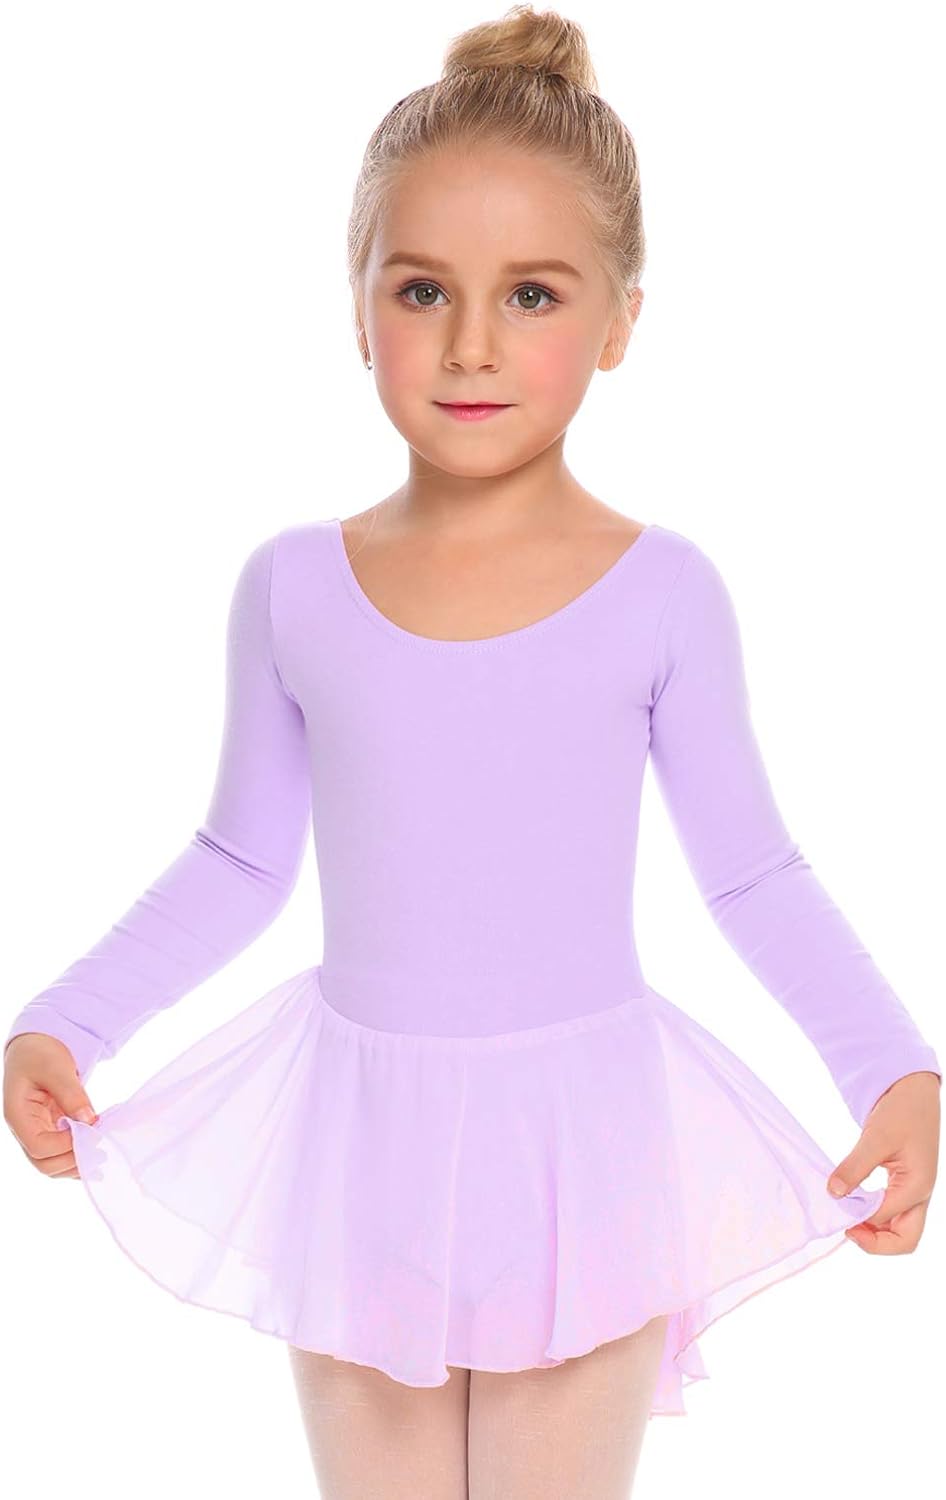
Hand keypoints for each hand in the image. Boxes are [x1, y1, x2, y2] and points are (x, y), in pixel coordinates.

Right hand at [3, 1032, 99, 1179]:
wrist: (35, 1044)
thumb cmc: (41, 1052)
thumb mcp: (56, 1067)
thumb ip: (71, 1094)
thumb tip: (89, 1121)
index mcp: (18, 1114)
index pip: (38, 1146)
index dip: (65, 1146)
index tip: (89, 1132)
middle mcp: (24, 1129)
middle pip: (43, 1163)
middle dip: (72, 1161)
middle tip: (100, 1151)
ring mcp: (36, 1131)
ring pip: (52, 1164)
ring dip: (75, 1164)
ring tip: (101, 1154)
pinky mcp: (48, 1130)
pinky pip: (59, 1154)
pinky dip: (76, 1158)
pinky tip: (95, 1153)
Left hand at [827, 1070, 940, 1253]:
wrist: (914, 1092)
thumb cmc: (901, 1111)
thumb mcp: (875, 1137)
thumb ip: (855, 1167)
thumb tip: (834, 1194)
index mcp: (917, 1186)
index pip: (884, 1219)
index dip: (858, 1219)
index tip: (834, 1209)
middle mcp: (920, 1195)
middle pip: (905, 1240)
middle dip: (875, 1243)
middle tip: (846, 1228)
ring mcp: (915, 1192)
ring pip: (900, 1231)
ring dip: (875, 1232)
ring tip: (847, 1217)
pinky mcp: (907, 1186)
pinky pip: (894, 1214)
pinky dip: (875, 1217)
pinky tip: (855, 1204)